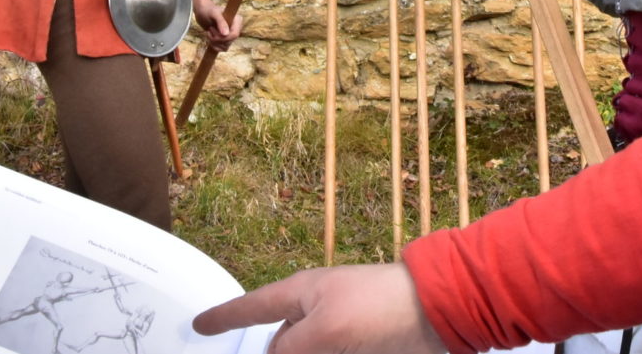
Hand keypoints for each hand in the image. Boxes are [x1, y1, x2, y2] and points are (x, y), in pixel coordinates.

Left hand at [192, 0, 242, 51]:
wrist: (203, 12)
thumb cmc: (208, 10)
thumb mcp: (214, 14)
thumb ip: (221, 22)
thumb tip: (226, 34)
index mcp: (237, 20)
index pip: (235, 34)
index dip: (224, 37)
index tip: (212, 31)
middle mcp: (236, 28)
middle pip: (229, 41)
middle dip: (217, 39)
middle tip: (209, 30)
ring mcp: (231, 34)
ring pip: (226, 46)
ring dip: (214, 42)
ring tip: (209, 33)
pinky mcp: (226, 40)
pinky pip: (223, 49)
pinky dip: (215, 46)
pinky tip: (210, 38)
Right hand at [192, 263, 447, 353]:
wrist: (442, 311)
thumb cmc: (382, 307)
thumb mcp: (323, 332)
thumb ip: (288, 349)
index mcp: (302, 294)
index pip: (252, 307)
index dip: (223, 318)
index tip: (198, 325)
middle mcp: (318, 314)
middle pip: (280, 345)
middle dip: (269, 351)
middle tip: (260, 348)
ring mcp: (341, 336)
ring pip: (308, 350)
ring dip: (295, 350)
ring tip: (335, 349)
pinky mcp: (363, 351)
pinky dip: (326, 353)